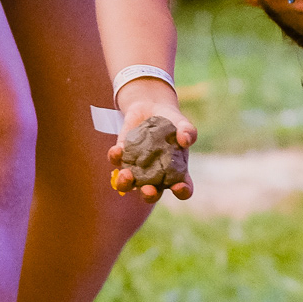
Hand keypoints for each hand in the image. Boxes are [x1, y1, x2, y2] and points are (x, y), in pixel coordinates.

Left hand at [107, 87, 195, 202]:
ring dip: (125, 183)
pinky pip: (116, 160)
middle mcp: (154, 176)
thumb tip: (186, 140)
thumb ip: (187, 130)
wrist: (151, 107)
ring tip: (126, 175)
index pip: (182, 189)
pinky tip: (117, 149)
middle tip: (148, 190)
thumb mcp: (181, 123)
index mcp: (175, 172)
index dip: (182, 191)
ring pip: (128, 184)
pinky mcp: (122, 156)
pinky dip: (115, 157)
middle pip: (152, 193)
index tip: (179, 186)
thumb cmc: (171, 120)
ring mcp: (136, 168)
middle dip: (149, 194)